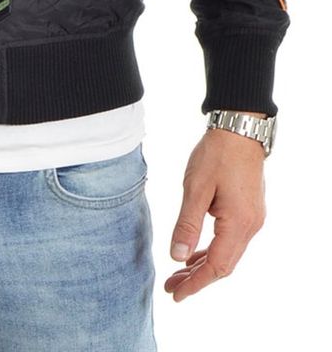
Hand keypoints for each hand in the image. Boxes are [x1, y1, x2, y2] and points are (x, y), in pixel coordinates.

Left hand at [165, 121, 265, 300]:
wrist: (240, 130)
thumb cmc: (217, 155)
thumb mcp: (196, 188)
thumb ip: (187, 224)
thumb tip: (177, 257)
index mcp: (239, 224)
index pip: (217, 267)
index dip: (196, 283)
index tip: (176, 294)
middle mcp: (250, 226)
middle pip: (224, 265)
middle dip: (197, 278)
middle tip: (171, 286)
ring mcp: (252, 219)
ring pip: (227, 253)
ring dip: (204, 265)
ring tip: (179, 273)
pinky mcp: (248, 210)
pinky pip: (231, 240)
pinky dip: (212, 249)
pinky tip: (196, 252)